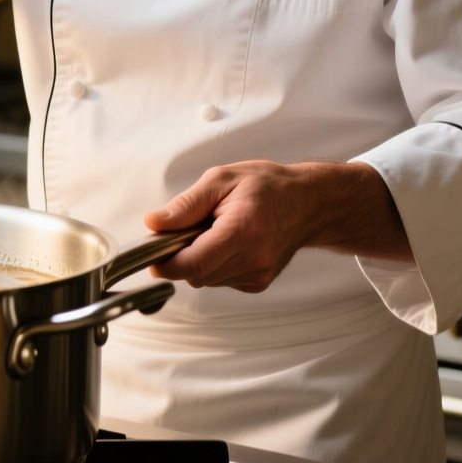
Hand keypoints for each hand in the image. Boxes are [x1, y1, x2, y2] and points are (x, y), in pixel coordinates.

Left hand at [145, 161, 409, 292]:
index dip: (167, 263)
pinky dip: (214, 264)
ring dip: (198, 260)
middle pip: (197, 274)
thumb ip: (186, 205)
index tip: (152, 256)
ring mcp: (259, 274)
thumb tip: (154, 223)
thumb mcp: (221, 180)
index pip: (194, 263)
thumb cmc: (268, 186)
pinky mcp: (259, 283)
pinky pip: (220, 280)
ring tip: (214, 231)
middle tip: (189, 229)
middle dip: (181, 256)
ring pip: (206, 279)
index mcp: (243, 230)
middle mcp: (254, 258)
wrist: (309, 202)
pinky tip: (228, 243)